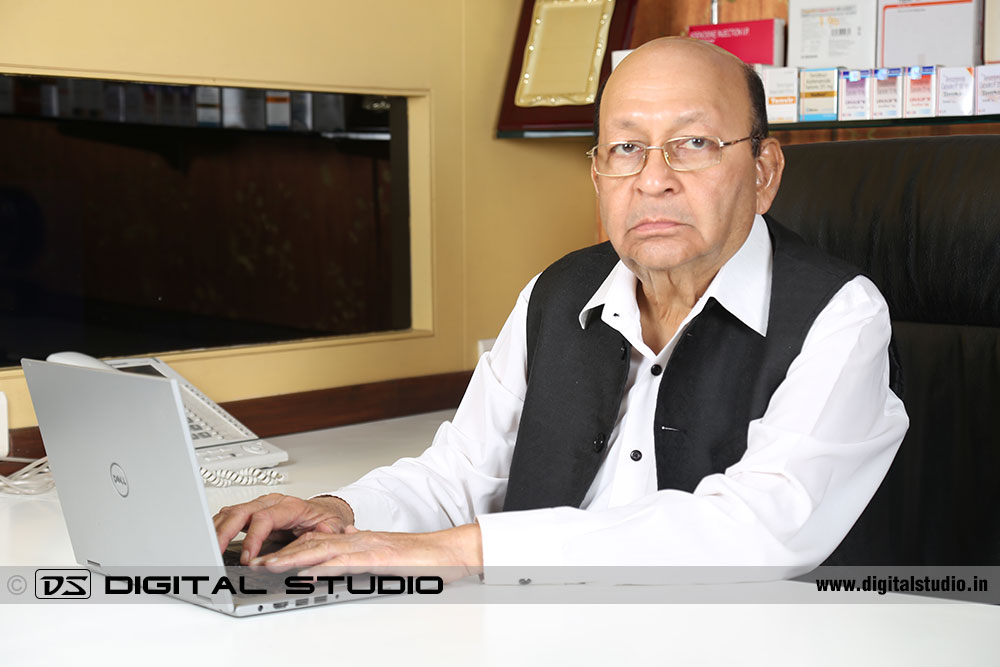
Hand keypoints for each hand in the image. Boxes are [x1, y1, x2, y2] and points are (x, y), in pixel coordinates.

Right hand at [212, 493, 354, 564]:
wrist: (326, 512)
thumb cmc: (326, 520)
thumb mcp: (333, 528)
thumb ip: (327, 534)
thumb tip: (321, 540)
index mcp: (290, 506)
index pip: (264, 518)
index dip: (252, 538)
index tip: (247, 558)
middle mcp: (272, 503)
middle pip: (241, 512)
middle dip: (224, 532)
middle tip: (214, 553)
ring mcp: (260, 507)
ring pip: (231, 513)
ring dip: (217, 530)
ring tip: (207, 550)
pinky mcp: (252, 515)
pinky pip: (229, 518)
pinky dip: (218, 529)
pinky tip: (211, 541)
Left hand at [251, 523, 483, 582]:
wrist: (450, 553)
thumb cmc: (423, 559)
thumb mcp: (385, 556)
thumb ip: (362, 554)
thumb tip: (340, 555)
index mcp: (358, 540)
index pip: (316, 542)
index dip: (288, 549)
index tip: (265, 557)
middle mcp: (358, 540)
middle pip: (311, 544)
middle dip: (280, 554)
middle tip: (254, 563)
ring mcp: (367, 549)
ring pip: (321, 551)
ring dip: (292, 559)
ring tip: (269, 567)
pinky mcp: (378, 561)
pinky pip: (345, 564)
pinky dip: (322, 568)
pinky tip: (306, 574)